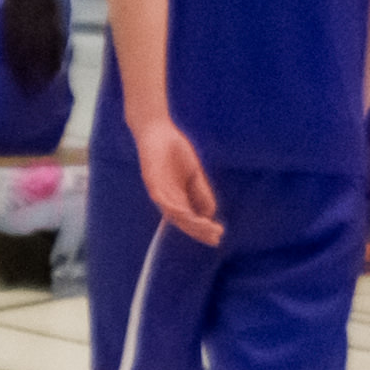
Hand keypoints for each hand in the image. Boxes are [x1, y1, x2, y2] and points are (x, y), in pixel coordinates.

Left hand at [135, 116, 223, 247]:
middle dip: (199, 230)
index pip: (190, 219)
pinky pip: (160, 198)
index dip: (203, 229)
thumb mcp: (193, 174)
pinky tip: (185, 212)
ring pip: (172, 213)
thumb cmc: (174, 152)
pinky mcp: (150, 180)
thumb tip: (211, 214)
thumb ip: (201, 192)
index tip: (219, 236)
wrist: (158, 132)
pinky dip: (172, 206)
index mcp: (176, 198)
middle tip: (215, 237)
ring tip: (205, 227)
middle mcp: (166, 198)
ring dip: (189, 221)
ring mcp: (157, 190)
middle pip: (182, 221)